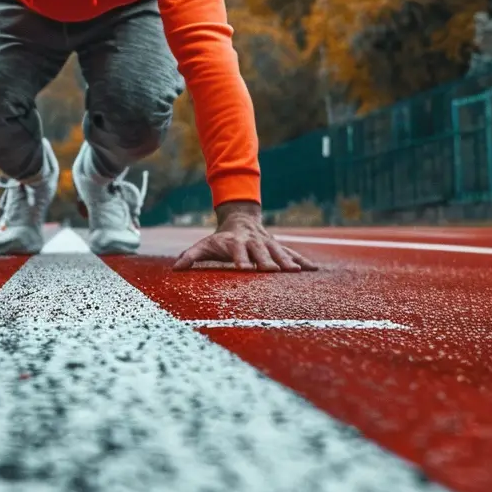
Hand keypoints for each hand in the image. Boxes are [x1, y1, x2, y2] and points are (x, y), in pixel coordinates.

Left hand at [173, 201, 316, 272]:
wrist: (240, 219)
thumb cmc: (220, 239)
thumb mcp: (204, 245)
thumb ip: (191, 256)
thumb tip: (175, 268)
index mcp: (235, 242)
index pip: (237, 251)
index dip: (240, 258)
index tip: (243, 268)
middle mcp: (253, 242)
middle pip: (260, 251)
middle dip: (267, 260)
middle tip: (273, 271)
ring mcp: (268, 243)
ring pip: (279, 252)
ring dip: (287, 261)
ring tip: (295, 272)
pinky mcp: (278, 247)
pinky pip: (292, 254)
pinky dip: (303, 261)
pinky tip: (315, 270)